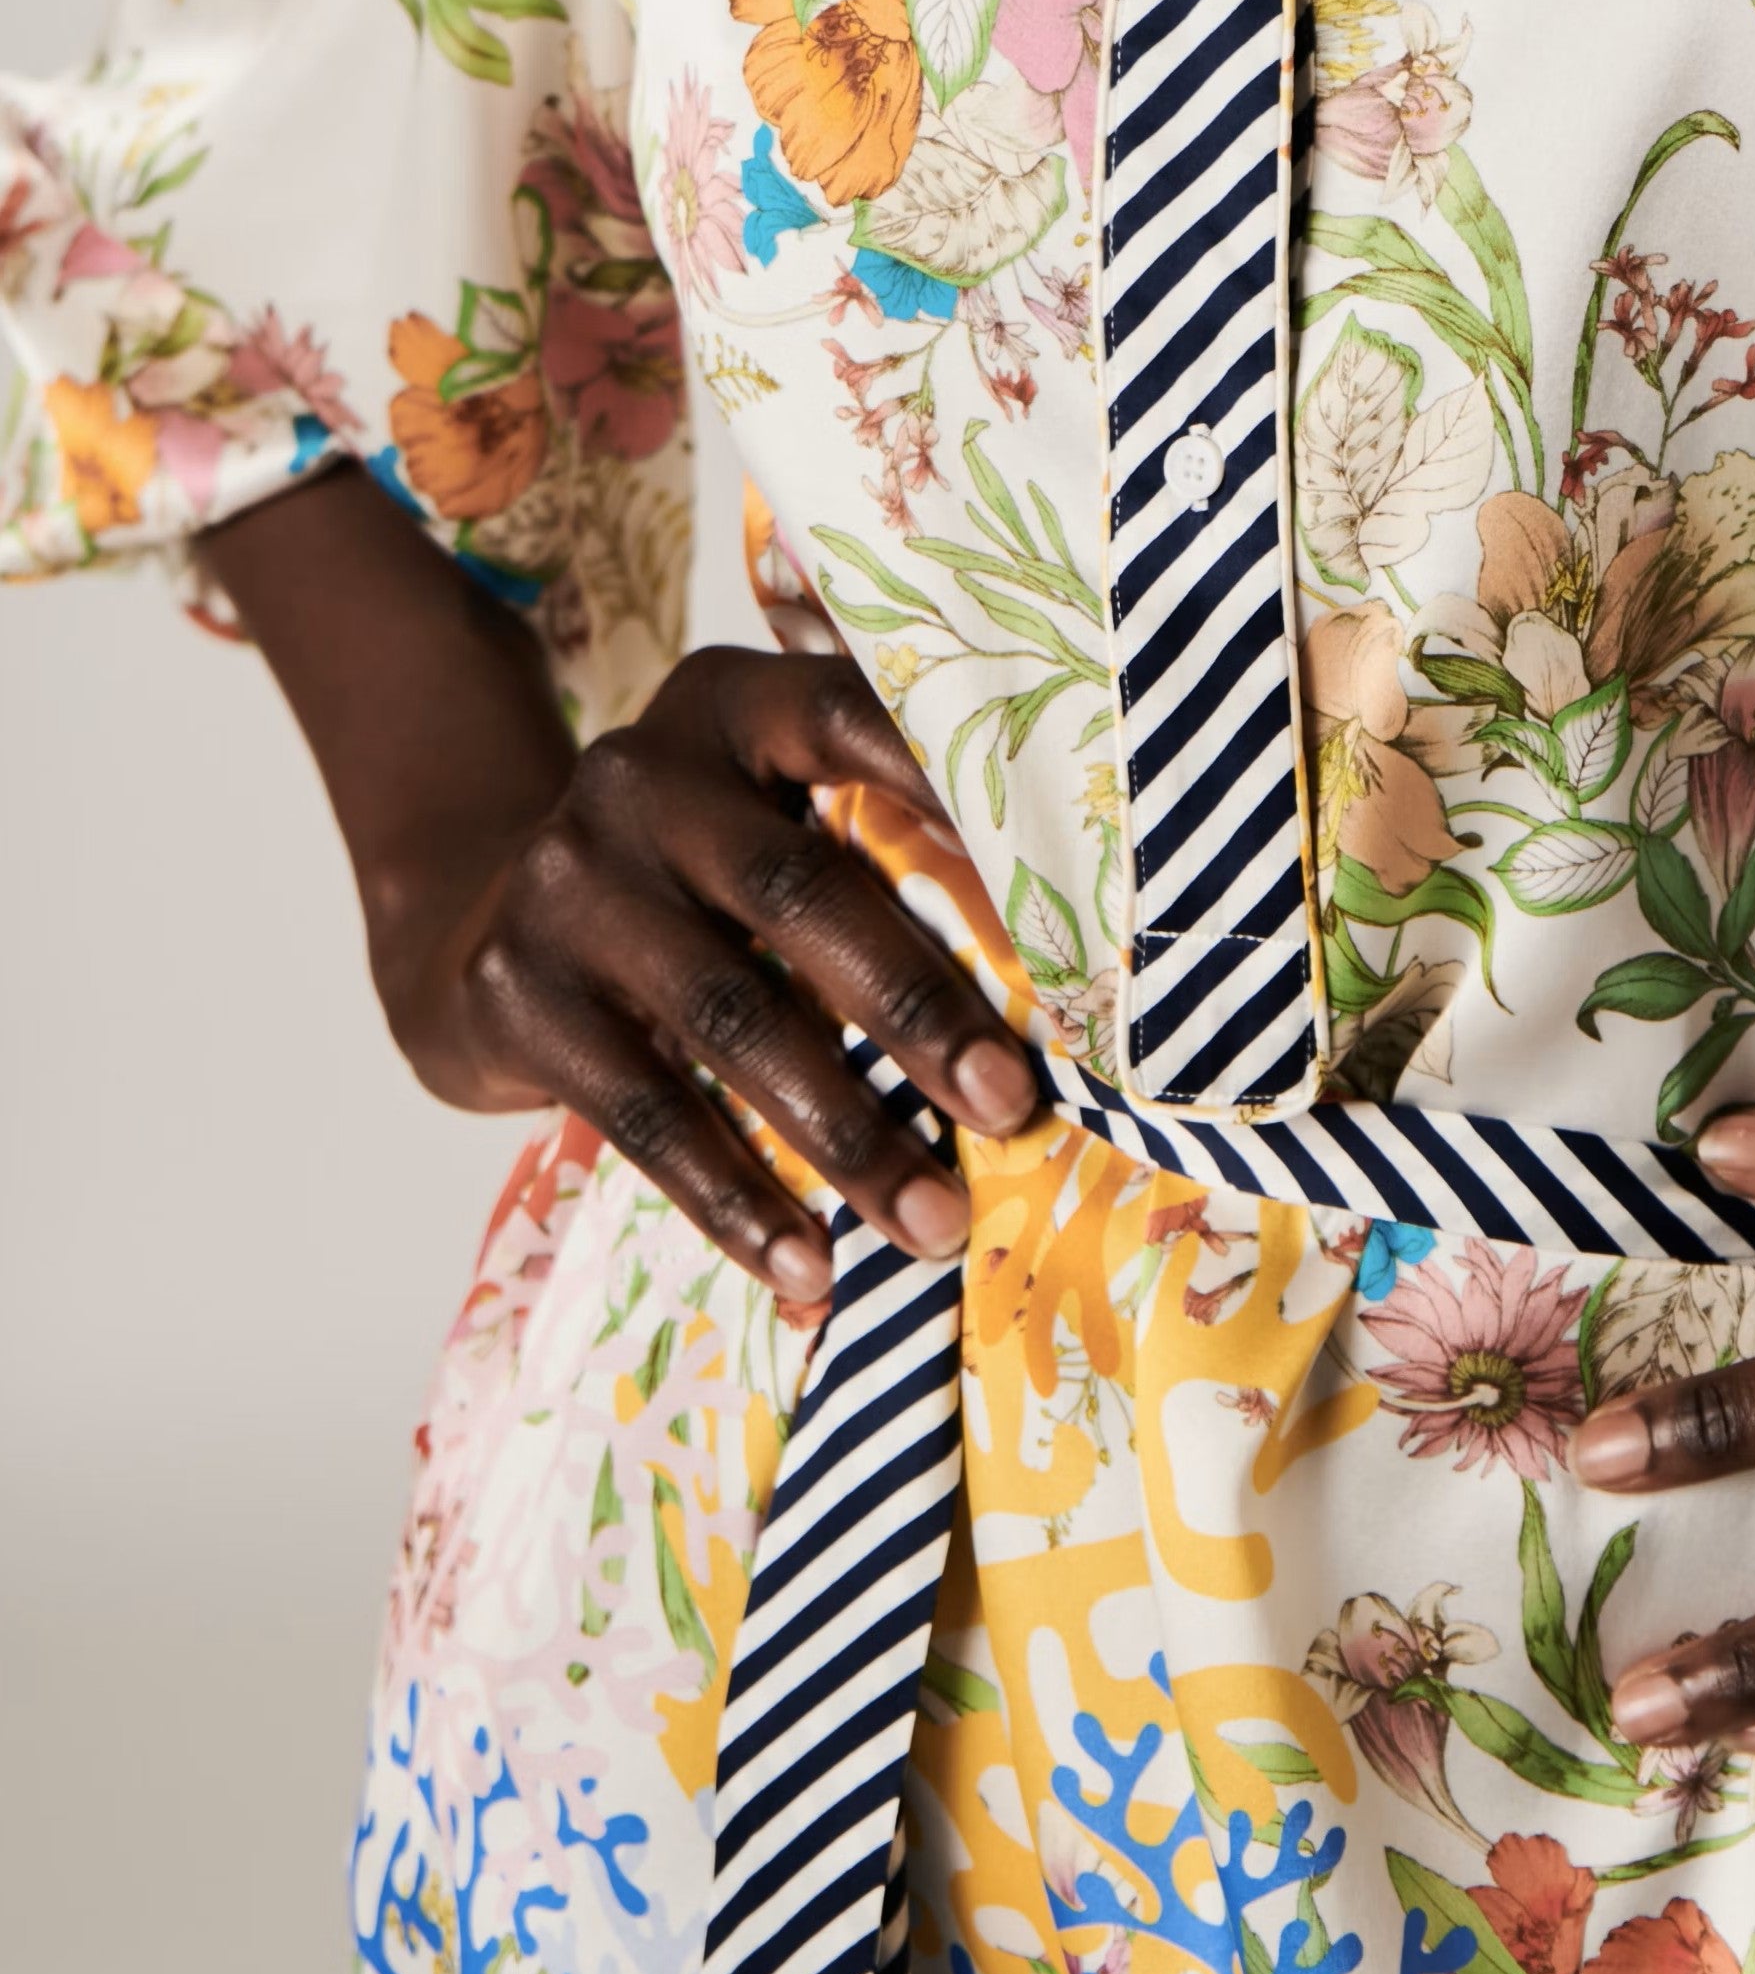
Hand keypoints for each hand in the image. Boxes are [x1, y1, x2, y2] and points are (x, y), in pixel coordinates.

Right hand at [381, 640, 1040, 1307]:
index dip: (944, 789)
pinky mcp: (519, 998)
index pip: (846, 719)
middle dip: (916, 1008)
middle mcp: (639, 777)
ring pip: (731, 1018)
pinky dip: (736, 1200)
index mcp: (728, 707)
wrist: (480, 928)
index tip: (1038, 889)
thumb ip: (871, 830)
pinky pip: (646, 1113)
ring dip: (846, 1132)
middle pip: (799, 891)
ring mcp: (567, 885)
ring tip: (932, 1220)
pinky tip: (808, 1267)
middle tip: (1010, 1105)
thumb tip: (1055, 956)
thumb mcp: (758, 810)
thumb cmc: (689, 877)